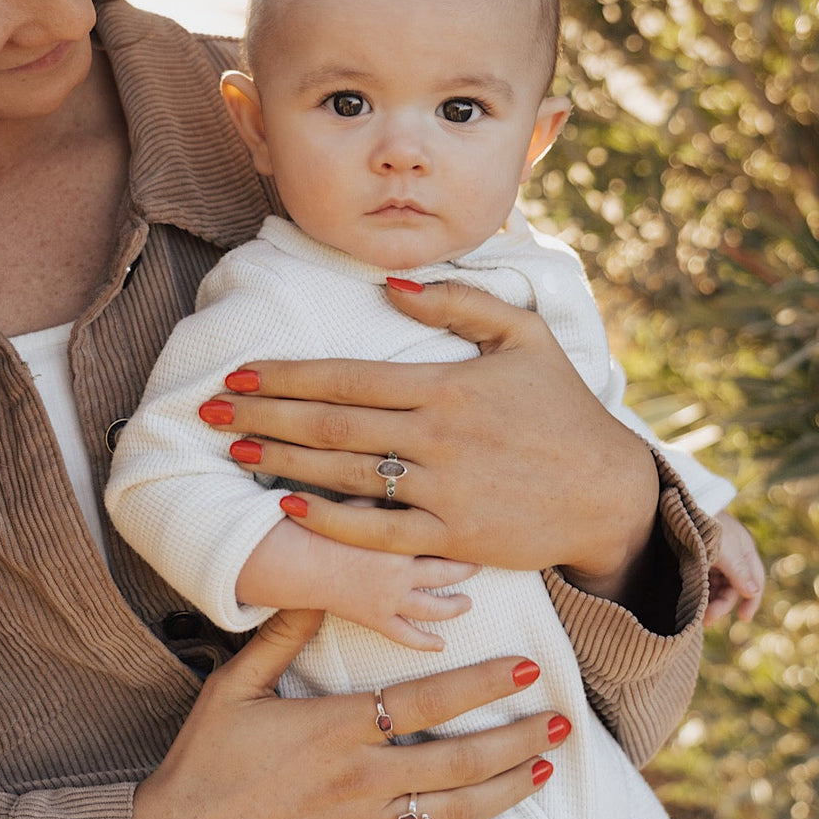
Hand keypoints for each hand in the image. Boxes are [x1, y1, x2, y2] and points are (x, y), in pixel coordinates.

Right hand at [127, 610, 568, 818]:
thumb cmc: (201, 765)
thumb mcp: (234, 687)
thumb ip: (282, 637)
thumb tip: (317, 588)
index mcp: (338, 726)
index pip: (428, 699)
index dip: (482, 681)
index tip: (524, 667)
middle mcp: (362, 777)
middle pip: (459, 755)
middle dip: (517, 735)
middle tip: (561, 719)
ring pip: (456, 809)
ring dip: (508, 787)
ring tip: (545, 766)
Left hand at [201, 280, 660, 602]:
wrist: (609, 490)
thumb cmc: (563, 408)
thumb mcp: (523, 336)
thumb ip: (458, 303)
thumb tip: (389, 283)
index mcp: (446, 384)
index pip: (346, 377)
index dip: (286, 376)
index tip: (239, 373)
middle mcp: (437, 435)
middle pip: (330, 425)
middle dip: (262, 416)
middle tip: (210, 413)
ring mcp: (443, 489)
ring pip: (345, 474)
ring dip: (281, 463)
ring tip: (233, 452)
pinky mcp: (453, 536)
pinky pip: (378, 530)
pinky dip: (330, 518)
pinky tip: (288, 505)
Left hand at [705, 511, 764, 623]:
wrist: (680, 507)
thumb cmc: (706, 526)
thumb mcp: (725, 551)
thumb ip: (739, 573)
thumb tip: (753, 593)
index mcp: (744, 550)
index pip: (755, 582)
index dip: (751, 601)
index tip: (744, 618)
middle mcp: (732, 555)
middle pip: (733, 588)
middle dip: (722, 605)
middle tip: (707, 620)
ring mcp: (715, 556)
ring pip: (717, 586)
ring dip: (711, 602)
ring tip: (698, 616)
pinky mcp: (698, 556)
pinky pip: (704, 580)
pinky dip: (702, 592)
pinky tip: (694, 603)